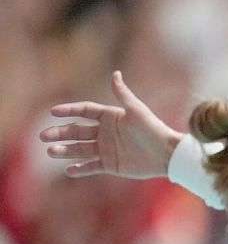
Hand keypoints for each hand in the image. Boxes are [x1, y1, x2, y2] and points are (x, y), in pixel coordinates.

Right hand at [39, 71, 182, 178]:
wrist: (166, 154)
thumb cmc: (153, 129)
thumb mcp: (136, 110)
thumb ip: (122, 94)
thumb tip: (115, 73)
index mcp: (110, 117)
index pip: (84, 111)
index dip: (69, 111)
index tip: (53, 112)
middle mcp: (105, 133)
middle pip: (77, 131)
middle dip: (60, 133)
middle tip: (44, 136)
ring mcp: (106, 149)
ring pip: (80, 149)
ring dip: (65, 150)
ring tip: (51, 151)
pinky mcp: (110, 165)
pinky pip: (91, 166)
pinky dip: (80, 169)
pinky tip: (68, 170)